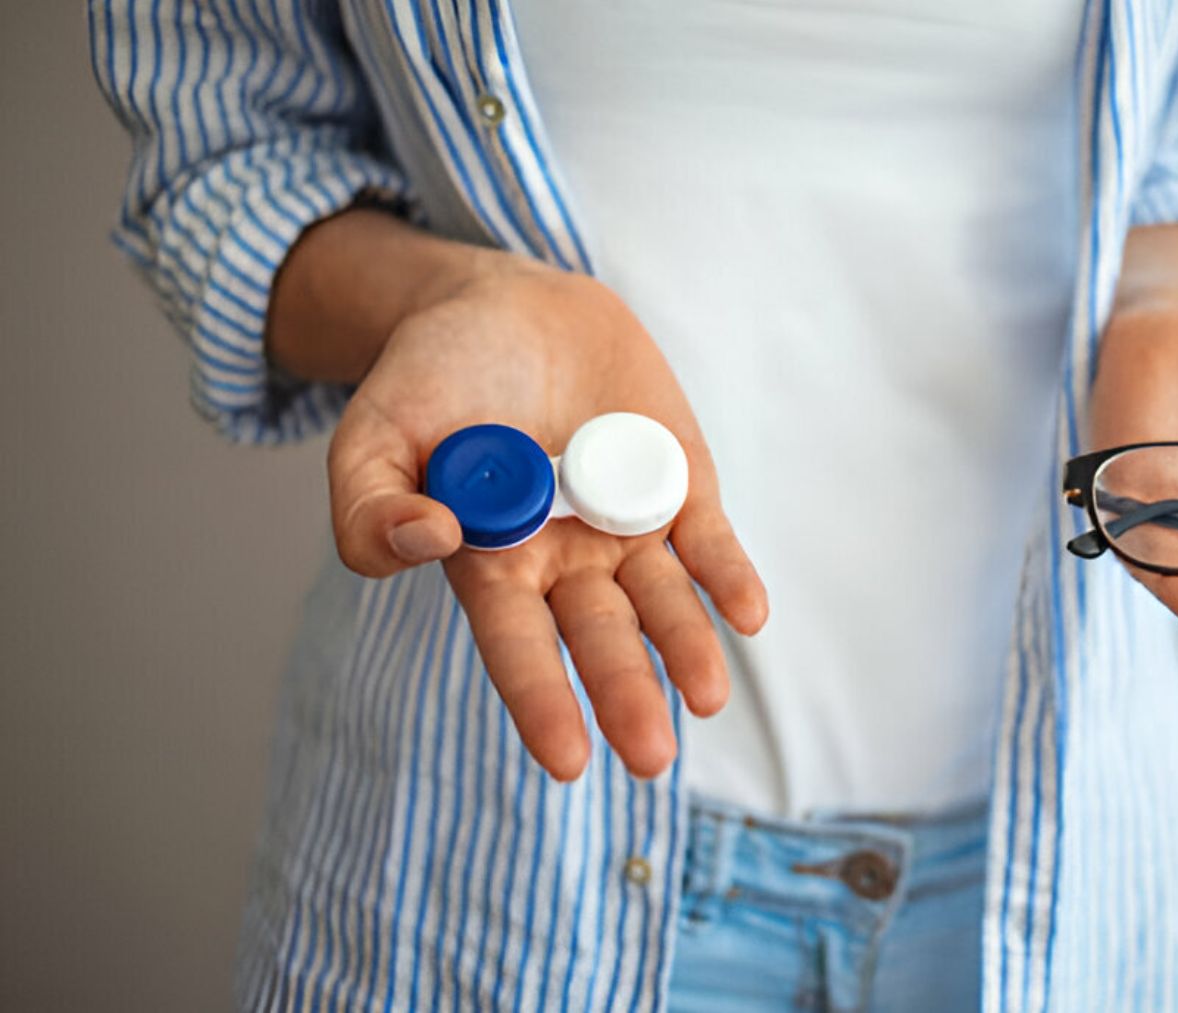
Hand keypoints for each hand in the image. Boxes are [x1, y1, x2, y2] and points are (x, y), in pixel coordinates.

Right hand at [321, 250, 766, 779]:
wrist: (504, 304)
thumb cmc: (429, 381)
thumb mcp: (371, 435)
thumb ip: (369, 506)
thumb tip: (426, 541)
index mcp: (492, 564)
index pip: (519, 647)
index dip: (542, 701)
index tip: (569, 760)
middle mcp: (567, 560)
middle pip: (602, 637)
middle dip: (627, 693)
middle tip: (651, 757)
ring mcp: (628, 526)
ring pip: (663, 600)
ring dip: (688, 647)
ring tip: (706, 698)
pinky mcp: (678, 485)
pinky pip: (709, 540)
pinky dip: (728, 575)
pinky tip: (747, 612)